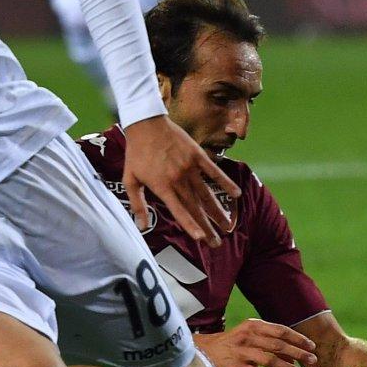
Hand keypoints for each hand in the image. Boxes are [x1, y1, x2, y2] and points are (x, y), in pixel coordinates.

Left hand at [121, 115, 237, 246]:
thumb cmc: (136, 153)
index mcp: (163, 186)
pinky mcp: (197, 155)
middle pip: (196, 207)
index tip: (202, 239)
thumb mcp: (130, 179)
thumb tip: (140, 226)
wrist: (145, 124)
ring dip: (218, 211)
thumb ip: (137, 204)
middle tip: (217, 242)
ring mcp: (190, 167)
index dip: (191, 226)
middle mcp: (179, 179)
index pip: (180, 211)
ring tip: (227, 225)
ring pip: (207, 193)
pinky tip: (236, 194)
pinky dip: (225, 182)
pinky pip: (214, 171)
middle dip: (207, 227)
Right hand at [198, 319, 319, 366]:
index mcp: (253, 326)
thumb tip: (294, 356)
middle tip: (314, 360)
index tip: (312, 346)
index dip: (298, 338)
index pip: (281, 330)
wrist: (206, 351)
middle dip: (299, 353)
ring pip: (272, 361)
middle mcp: (248, 337)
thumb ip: (270, 342)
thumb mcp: (250, 336)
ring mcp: (243, 353)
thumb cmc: (233, 343)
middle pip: (279, 345)